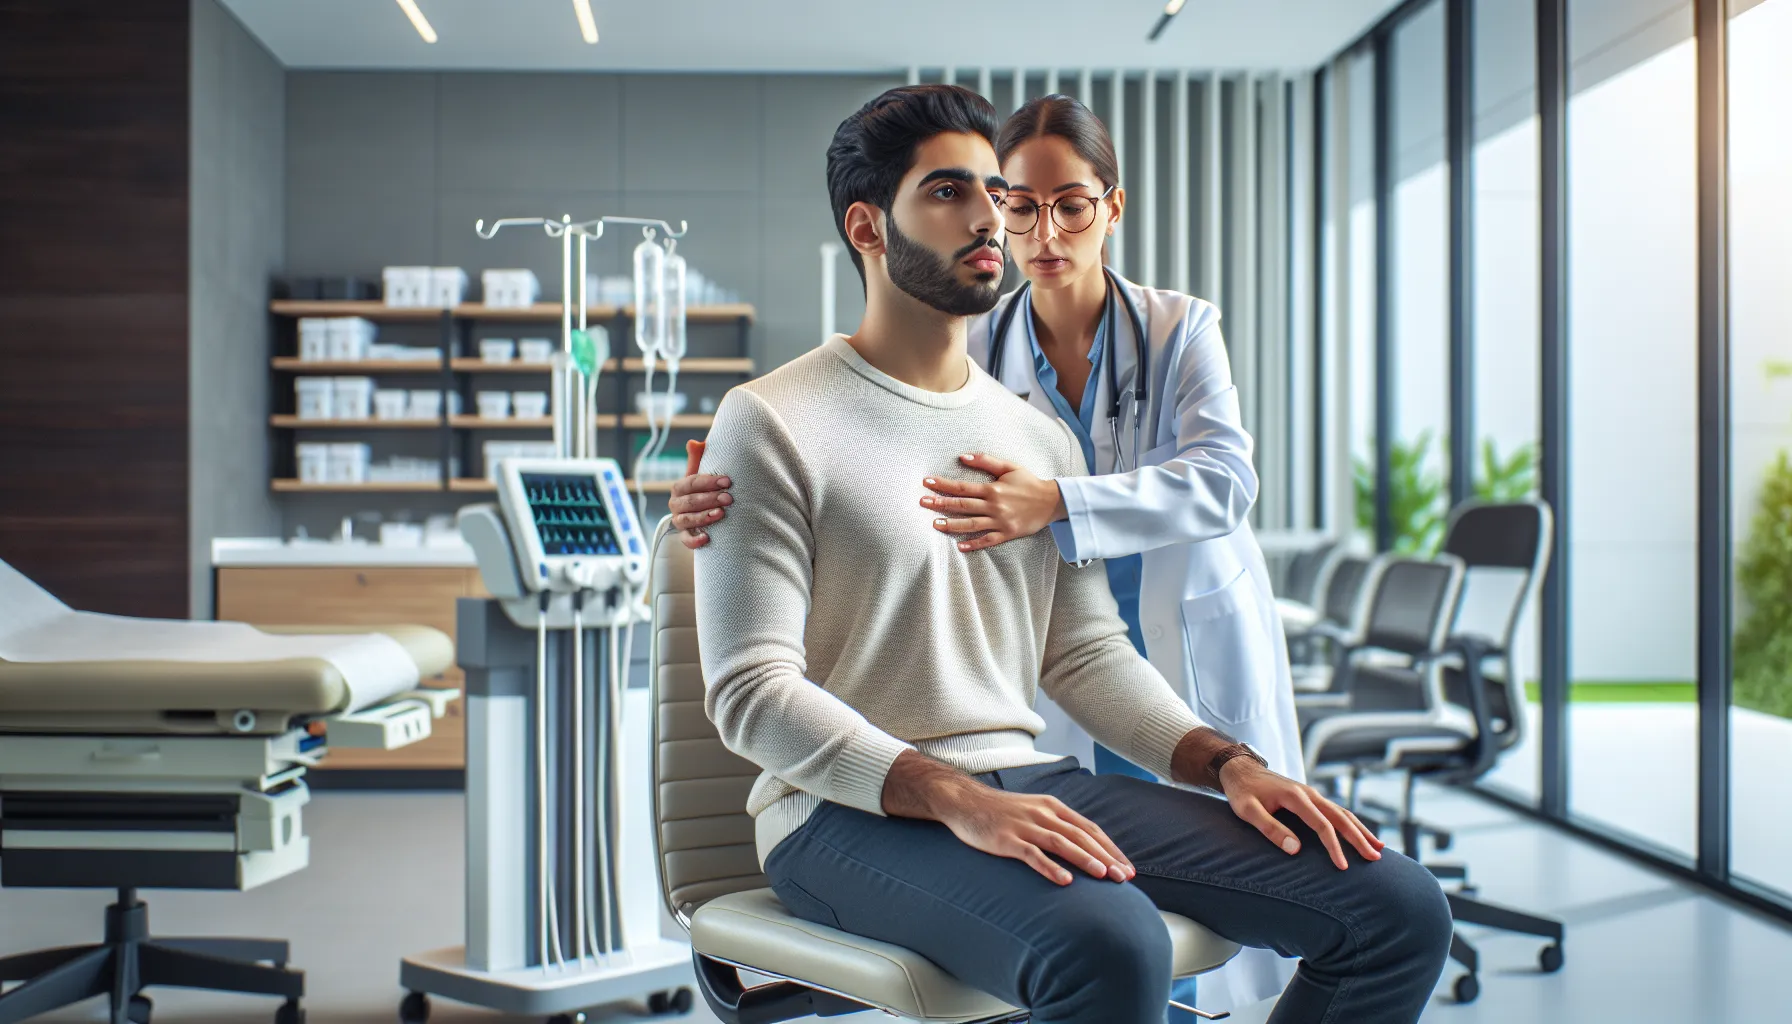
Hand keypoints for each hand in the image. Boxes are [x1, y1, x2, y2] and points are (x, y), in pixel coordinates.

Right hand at [669, 440, 731, 549]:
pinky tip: (708, 538)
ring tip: (721, 514)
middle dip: (710, 499)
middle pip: (690, 501)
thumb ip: (698, 459)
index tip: (727, 481)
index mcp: (679, 488)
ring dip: (704, 517)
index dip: (709, 481)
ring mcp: (679, 522)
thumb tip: (694, 442)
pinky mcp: (685, 537)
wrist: (700, 515)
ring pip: (687, 520)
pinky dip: (695, 540)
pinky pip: (686, 540)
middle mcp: (676, 505)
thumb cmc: (703, 491)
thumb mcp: (700, 474)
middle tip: (729, 498)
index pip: (691, 483)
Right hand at [882, 750, 1133, 885]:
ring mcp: (1025, 826)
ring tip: (1103, 876)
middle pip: (1081, 836)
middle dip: (1105, 858)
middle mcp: (1043, 814)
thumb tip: (1084, 848)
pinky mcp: (1007, 839)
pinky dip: (1050, 867)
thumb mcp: (1034, 811)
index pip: (1090, 828)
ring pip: (1062, 843)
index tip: (1127, 867)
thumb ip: (1057, 825)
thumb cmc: (1001, 812)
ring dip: (1085, 860)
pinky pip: (1032, 854)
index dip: (1110, 849)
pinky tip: (1064, 881)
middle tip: (1124, 877)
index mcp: (1053, 807)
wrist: (964, 802)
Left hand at [921, 452, 1068, 552]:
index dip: (943, 485)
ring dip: (952, 525)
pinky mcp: (1007, 534)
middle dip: (940, 503)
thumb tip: (962, 457)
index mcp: (993, 489)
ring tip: (935, 524)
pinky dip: (974, 545)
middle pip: (962, 505)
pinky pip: (988, 540)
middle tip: (922, 502)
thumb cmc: (1029, 482)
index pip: (962, 487)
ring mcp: (1000, 521)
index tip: (927, 483)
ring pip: (971, 525)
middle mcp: (994, 506)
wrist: (1052, 501)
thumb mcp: (1009, 467)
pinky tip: (960, 547)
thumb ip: (986, 461)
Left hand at [1217, 758, 1384, 870]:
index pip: (1322, 825)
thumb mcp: (1247, 811)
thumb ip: (1270, 828)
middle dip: (1359, 838)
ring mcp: (1311, 794)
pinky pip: (1335, 811)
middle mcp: (1309, 793)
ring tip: (1379, 848)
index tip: (1343, 867)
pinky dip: (1351, 823)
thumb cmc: (1241, 792)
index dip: (1334, 847)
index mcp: (1296, 797)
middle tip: (1375, 858)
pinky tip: (1360, 834)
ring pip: (1342, 813)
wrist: (1239, 769)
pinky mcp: (1310, 798)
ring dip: (1361, 830)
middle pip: (1341, 817)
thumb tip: (1296, 849)